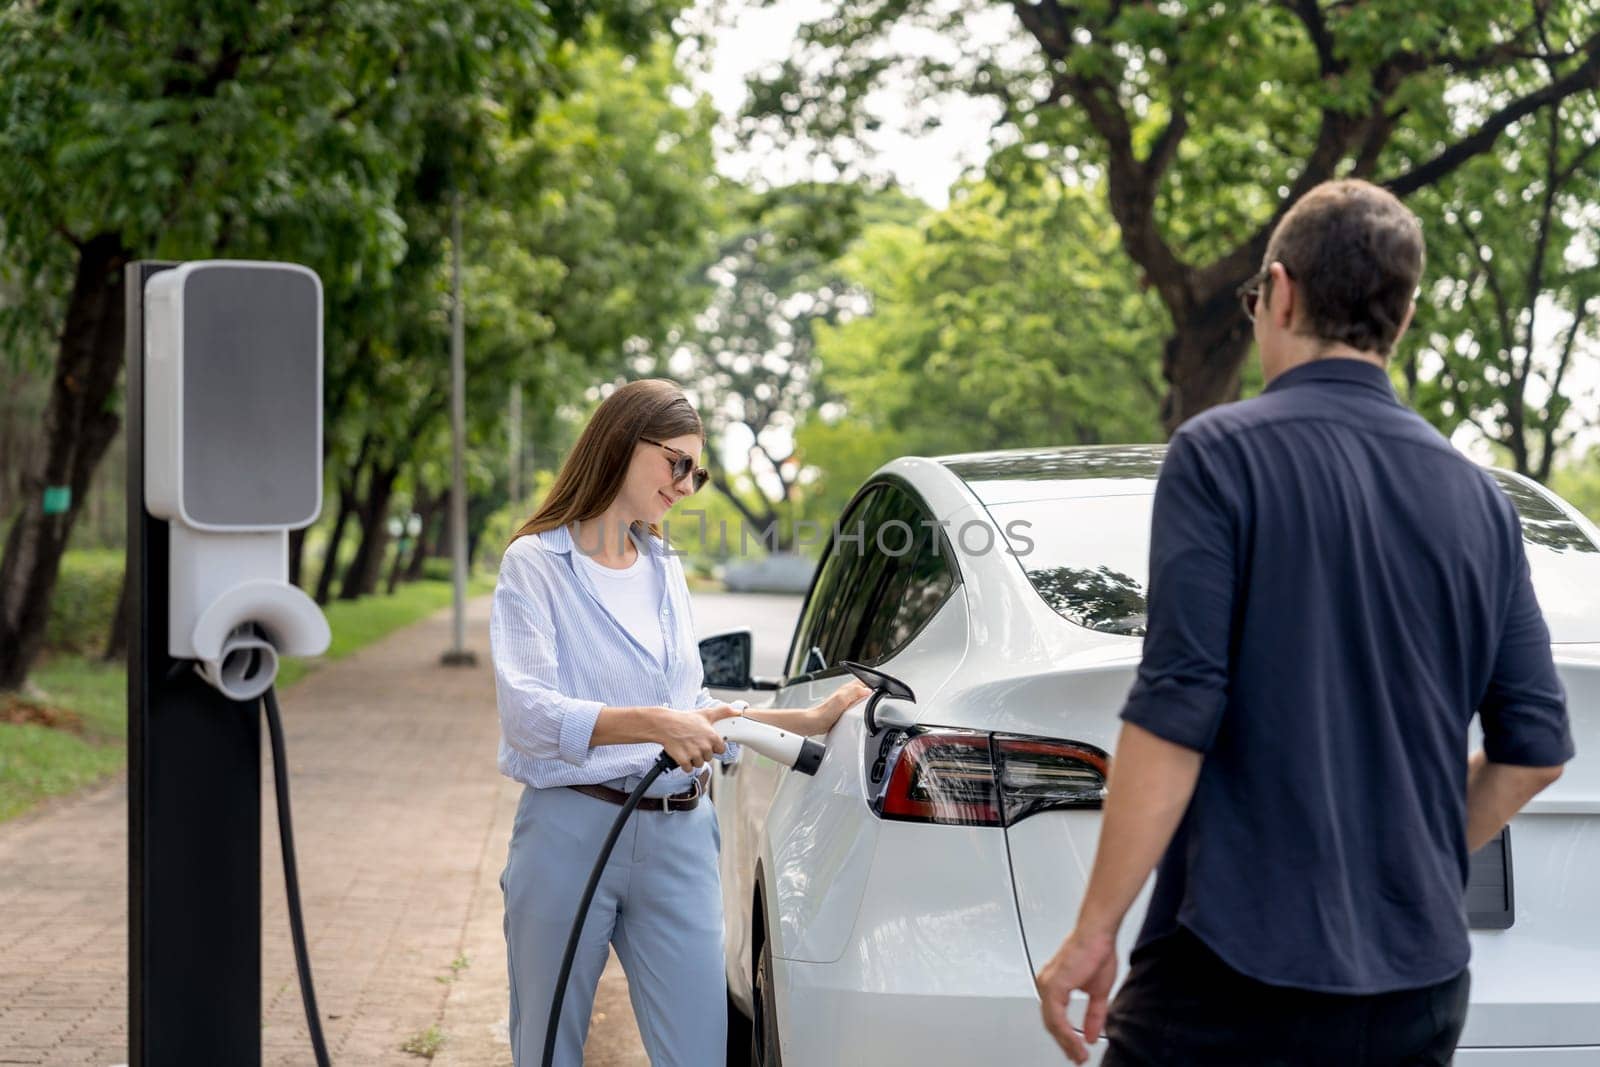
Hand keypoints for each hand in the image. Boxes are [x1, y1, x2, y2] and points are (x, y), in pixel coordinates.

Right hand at [655, 703, 739, 771]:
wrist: (665, 724)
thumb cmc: (685, 719)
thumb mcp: (706, 713)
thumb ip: (724, 712)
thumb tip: (738, 711)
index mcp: (712, 737)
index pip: (720, 750)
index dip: (713, 747)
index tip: (706, 742)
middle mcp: (704, 746)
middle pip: (709, 758)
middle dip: (702, 753)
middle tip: (693, 743)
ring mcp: (694, 754)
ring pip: (699, 764)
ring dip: (693, 759)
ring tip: (687, 748)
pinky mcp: (683, 760)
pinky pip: (688, 769)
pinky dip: (684, 764)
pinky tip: (681, 754)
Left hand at [811, 679, 871, 733]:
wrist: (816, 722)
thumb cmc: (825, 712)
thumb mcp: (842, 699)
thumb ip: (854, 692)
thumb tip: (867, 690)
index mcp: (846, 688)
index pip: (863, 680)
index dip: (872, 682)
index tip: (879, 688)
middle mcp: (846, 693)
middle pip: (862, 688)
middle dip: (871, 690)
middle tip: (877, 696)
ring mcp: (844, 701)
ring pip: (859, 696)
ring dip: (866, 699)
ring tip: (871, 704)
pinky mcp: (843, 710)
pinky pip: (855, 706)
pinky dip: (860, 708)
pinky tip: (861, 713)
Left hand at [1036, 927, 1116, 1063]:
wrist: (1098, 933)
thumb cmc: (1097, 952)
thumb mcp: (1098, 992)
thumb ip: (1094, 1015)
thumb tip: (1092, 1034)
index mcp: (1054, 984)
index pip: (1055, 1018)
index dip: (1066, 1038)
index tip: (1078, 1051)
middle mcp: (1046, 984)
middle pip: (1051, 1024)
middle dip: (1066, 1045)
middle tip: (1078, 1058)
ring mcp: (1047, 985)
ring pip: (1052, 1023)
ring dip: (1067, 1043)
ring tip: (1079, 1055)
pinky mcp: (1053, 986)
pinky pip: (1056, 1018)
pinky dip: (1067, 1034)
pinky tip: (1077, 1043)